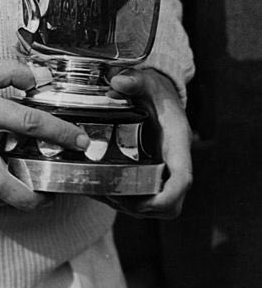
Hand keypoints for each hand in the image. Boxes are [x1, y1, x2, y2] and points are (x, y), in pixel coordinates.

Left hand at [98, 67, 192, 217]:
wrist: (160, 93)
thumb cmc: (155, 89)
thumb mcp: (145, 81)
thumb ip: (133, 80)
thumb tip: (116, 82)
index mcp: (177, 142)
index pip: (182, 178)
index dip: (167, 196)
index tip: (146, 202)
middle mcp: (175, 160)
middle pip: (171, 201)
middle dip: (145, 208)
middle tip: (115, 199)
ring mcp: (165, 169)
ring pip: (159, 205)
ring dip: (135, 208)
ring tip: (107, 196)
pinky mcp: (155, 172)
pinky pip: (148, 196)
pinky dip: (130, 201)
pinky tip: (105, 190)